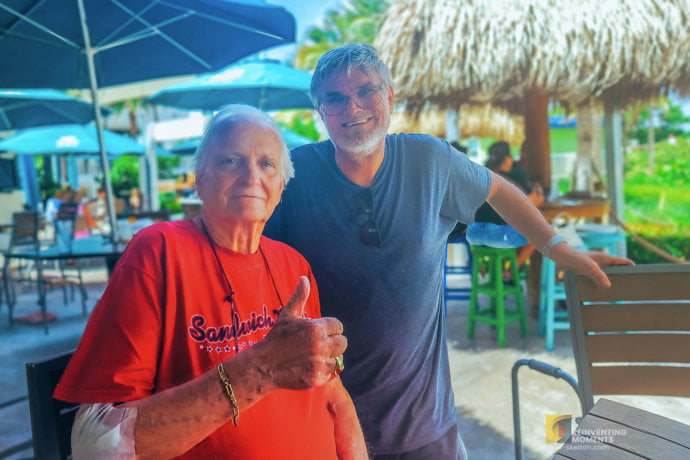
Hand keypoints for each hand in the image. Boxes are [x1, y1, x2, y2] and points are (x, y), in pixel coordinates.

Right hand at [251, 276, 346, 390]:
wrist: (263, 366)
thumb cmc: (276, 338)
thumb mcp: (287, 315)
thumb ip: (300, 297)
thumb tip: (304, 279)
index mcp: (315, 328)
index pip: (338, 326)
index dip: (330, 329)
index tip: (319, 333)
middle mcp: (320, 345)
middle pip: (342, 343)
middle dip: (332, 343)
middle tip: (317, 345)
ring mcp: (319, 363)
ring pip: (337, 359)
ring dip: (328, 358)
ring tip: (312, 356)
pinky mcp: (317, 379)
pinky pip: (330, 373)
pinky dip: (322, 371)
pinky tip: (308, 367)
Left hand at [550, 244, 633, 287]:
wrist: (561, 256)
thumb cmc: (576, 258)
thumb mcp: (589, 267)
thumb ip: (599, 275)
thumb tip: (608, 285)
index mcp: (606, 258)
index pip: (624, 262)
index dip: (632, 267)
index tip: (641, 274)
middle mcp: (602, 262)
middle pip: (618, 269)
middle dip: (624, 276)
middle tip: (631, 286)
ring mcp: (596, 267)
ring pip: (608, 274)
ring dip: (612, 280)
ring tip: (618, 291)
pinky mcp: (589, 271)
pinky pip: (599, 277)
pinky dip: (602, 282)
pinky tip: (602, 291)